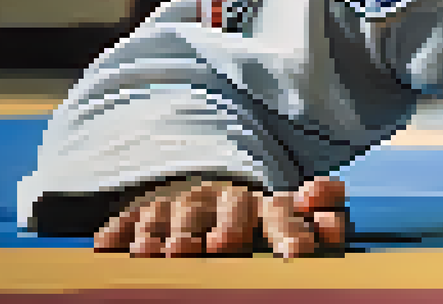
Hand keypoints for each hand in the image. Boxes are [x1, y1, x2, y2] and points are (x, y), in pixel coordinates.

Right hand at [93, 176, 347, 257]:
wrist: (205, 188)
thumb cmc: (254, 215)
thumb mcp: (291, 215)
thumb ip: (320, 213)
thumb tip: (335, 210)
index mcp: (264, 204)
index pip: (282, 212)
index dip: (291, 231)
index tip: (298, 253)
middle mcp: (224, 199)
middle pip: (228, 208)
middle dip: (227, 225)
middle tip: (223, 244)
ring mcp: (184, 203)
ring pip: (177, 212)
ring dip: (170, 229)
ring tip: (166, 250)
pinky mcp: (146, 211)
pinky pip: (131, 218)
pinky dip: (119, 230)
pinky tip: (107, 243)